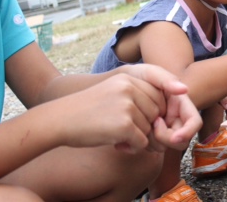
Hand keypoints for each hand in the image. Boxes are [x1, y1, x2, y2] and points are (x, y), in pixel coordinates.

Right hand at [51, 65, 198, 153]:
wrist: (60, 120)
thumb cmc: (88, 110)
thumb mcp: (114, 92)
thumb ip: (137, 95)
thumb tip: (167, 109)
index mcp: (128, 77)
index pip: (159, 94)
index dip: (156, 111)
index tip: (151, 121)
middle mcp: (130, 87)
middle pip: (158, 112)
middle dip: (148, 126)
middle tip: (127, 132)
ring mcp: (128, 105)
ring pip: (150, 129)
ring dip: (138, 138)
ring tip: (117, 136)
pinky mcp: (124, 124)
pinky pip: (142, 142)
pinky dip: (132, 148)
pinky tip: (116, 144)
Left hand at [120, 64, 200, 150]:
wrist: (118, 84)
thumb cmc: (137, 76)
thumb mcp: (151, 73)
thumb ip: (166, 80)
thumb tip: (185, 90)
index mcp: (180, 105)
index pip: (195, 122)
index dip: (188, 132)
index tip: (174, 137)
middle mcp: (174, 119)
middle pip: (181, 140)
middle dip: (166, 138)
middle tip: (152, 125)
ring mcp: (162, 129)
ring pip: (165, 147)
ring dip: (153, 142)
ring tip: (139, 126)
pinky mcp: (148, 136)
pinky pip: (150, 147)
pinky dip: (142, 144)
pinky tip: (132, 133)